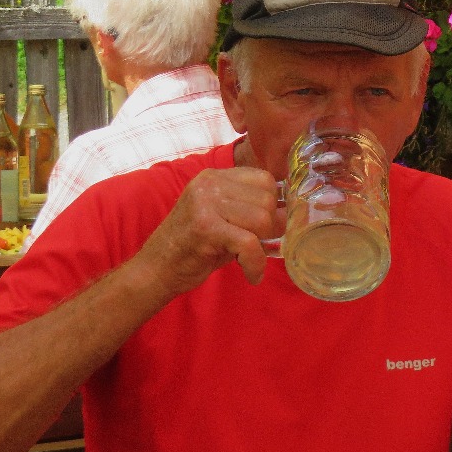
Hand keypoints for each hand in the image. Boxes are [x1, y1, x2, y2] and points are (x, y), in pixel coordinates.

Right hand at [133, 166, 281, 297]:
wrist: (157, 269)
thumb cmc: (196, 247)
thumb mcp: (224, 218)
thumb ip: (252, 208)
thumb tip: (295, 211)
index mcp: (215, 176)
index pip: (265, 179)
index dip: (273, 205)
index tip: (266, 226)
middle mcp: (209, 184)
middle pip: (267, 200)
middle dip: (269, 228)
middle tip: (254, 246)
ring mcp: (205, 203)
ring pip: (262, 220)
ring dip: (262, 246)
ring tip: (248, 258)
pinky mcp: (206, 227)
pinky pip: (249, 244)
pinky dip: (255, 264)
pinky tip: (251, 275)